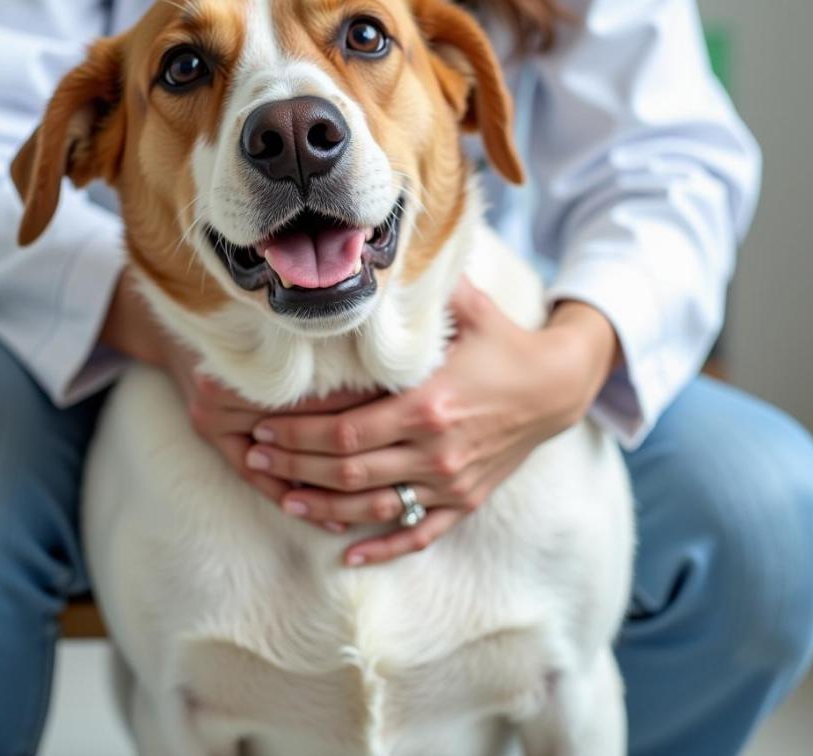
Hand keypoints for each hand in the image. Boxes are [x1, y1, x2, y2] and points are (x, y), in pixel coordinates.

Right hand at [99, 270, 376, 522]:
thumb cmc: (239, 316)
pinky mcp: (213, 439)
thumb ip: (323, 342)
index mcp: (245, 362)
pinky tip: (335, 520)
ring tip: (375, 503)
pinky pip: (260, 482)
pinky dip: (297, 500)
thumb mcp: (279, 323)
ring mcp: (212, 421)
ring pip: (283, 465)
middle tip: (398, 465)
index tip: (401, 418)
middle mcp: (219, 396)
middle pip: (299, 433)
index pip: (312, 396)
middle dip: (349, 451)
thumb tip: (388, 363)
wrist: (176, 321)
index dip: (358, 407)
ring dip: (328, 486)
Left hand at [245, 277, 618, 565]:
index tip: (262, 429)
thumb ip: (422, 288)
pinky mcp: (465, 501)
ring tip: (284, 500)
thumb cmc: (503, 343)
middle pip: (349, 471)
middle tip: (256, 457)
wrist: (556, 387)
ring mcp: (451, 482)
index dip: (298, 435)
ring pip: (374, 507)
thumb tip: (375, 256)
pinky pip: (419, 533)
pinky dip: (383, 547)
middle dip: (296, 466)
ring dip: (324, 508)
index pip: (345, 431)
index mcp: (428, 404)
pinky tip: (349, 556)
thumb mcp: (469, 308)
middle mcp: (436, 451)